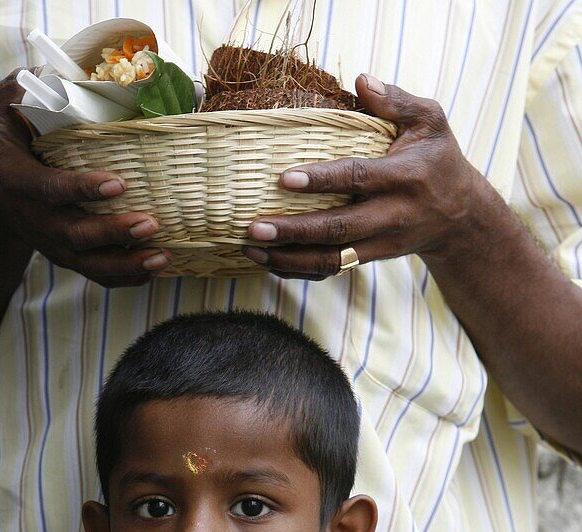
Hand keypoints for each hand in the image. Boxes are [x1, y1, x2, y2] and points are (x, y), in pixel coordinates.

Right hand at [0, 72, 169, 285]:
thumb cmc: (4, 139)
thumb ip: (20, 91)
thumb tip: (59, 77)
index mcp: (13, 179)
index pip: (48, 190)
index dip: (81, 189)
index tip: (119, 183)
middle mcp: (31, 218)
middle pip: (73, 235)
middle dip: (112, 233)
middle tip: (151, 224)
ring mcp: (49, 242)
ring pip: (87, 263)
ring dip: (126, 263)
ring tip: (162, 257)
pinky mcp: (66, 255)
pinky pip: (95, 275)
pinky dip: (125, 277)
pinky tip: (154, 270)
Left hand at [245, 73, 480, 279]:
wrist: (459, 217)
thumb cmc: (438, 159)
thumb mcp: (430, 121)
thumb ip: (397, 101)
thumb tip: (360, 80)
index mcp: (405, 177)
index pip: (358, 178)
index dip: (321, 180)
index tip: (285, 179)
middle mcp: (392, 216)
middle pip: (339, 228)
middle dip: (295, 231)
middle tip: (254, 227)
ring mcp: (380, 243)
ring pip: (332, 260)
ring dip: (289, 258)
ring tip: (251, 248)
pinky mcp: (370, 259)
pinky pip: (331, 270)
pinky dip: (298, 270)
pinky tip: (269, 261)